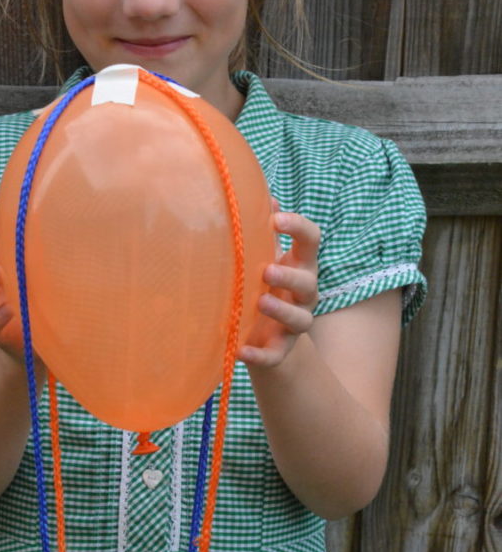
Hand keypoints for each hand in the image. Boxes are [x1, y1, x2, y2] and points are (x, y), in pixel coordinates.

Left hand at [239, 201, 319, 368]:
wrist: (260, 335)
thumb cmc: (261, 284)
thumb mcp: (262, 255)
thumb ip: (261, 230)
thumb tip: (259, 195)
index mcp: (300, 265)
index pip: (311, 241)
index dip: (298, 228)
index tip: (275, 219)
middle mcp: (303, 295)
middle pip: (309, 284)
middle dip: (290, 277)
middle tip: (266, 271)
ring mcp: (293, 324)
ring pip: (301, 320)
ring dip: (282, 312)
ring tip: (260, 303)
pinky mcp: (279, 350)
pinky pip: (275, 356)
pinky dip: (260, 356)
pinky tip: (241, 351)